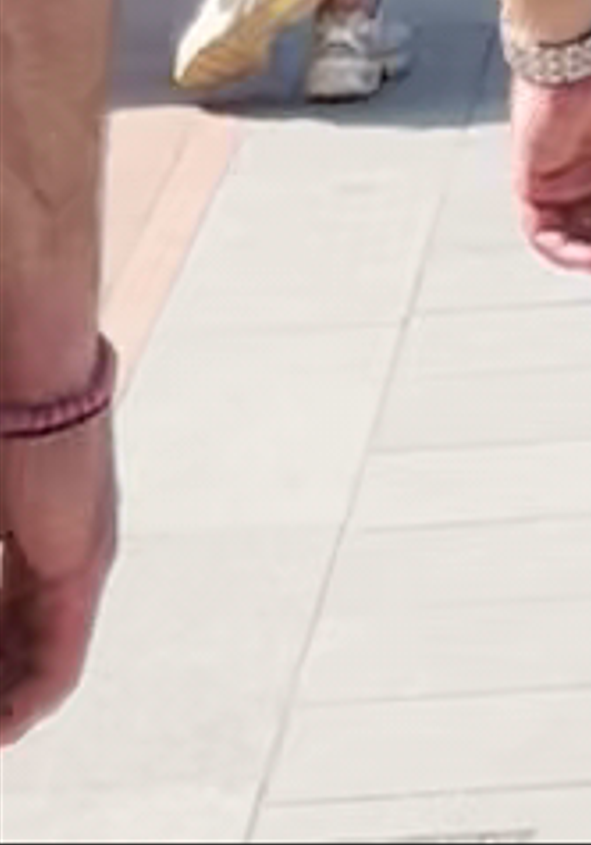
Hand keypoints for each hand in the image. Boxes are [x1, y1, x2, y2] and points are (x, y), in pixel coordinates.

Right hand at [0, 407, 116, 748]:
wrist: (35, 358)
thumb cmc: (0, 415)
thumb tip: (2, 544)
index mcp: (37, 534)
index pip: (5, 619)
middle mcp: (69, 552)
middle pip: (20, 648)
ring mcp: (81, 560)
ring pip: (39, 663)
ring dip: (4, 701)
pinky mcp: (84, 566)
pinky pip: (60, 663)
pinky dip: (27, 700)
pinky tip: (2, 730)